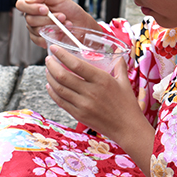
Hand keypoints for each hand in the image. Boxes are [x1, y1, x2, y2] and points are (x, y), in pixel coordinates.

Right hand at [17, 0, 99, 48]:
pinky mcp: (40, 39)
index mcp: (34, 4)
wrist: (82, 24)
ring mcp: (36, 29)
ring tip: (65, 24)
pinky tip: (60, 33)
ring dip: (53, 27)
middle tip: (62, 17)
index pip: (21, 4)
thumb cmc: (71, 10)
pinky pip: (39, 40)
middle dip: (48, 19)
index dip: (31, 7)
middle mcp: (33, 16)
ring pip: (36, 30)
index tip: (45, 9)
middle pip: (30, 19)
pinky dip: (51, 37)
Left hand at [45, 45, 154, 176]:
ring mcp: (83, 105)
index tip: (54, 48)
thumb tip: (117, 50)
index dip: (62, 55)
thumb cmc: (128, 105)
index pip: (76, 64)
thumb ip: (119, 65)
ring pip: (59, 89)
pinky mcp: (79, 115)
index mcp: (102, 80)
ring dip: (50, 78)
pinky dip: (53, 93)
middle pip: (63, 76)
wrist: (128, 128)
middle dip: (51, 65)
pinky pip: (61, 102)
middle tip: (48, 59)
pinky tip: (50, 86)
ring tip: (48, 70)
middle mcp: (90, 92)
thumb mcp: (125, 82)